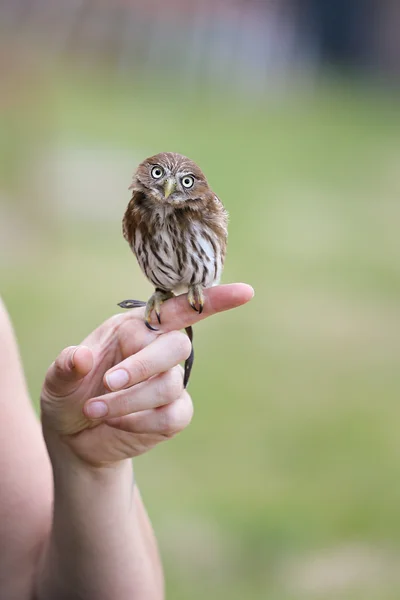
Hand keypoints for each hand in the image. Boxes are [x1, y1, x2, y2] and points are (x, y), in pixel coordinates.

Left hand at [41, 284, 252, 466]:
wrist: (74, 436)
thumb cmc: (69, 395)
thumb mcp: (56, 381)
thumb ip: (65, 367)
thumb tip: (80, 357)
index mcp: (137, 328)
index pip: (180, 310)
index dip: (214, 300)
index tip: (246, 293)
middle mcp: (157, 351)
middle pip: (177, 346)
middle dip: (142, 366)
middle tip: (108, 382)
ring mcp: (169, 383)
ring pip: (169, 384)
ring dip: (129, 400)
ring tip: (94, 410)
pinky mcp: (173, 414)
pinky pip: (172, 415)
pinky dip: (141, 422)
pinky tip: (118, 425)